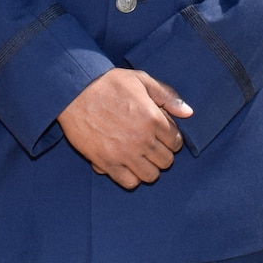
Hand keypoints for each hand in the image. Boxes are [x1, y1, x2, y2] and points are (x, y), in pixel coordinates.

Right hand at [56, 68, 192, 188]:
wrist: (74, 91)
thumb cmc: (108, 83)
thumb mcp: (140, 79)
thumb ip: (166, 96)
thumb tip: (188, 112)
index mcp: (153, 118)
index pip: (176, 141)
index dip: (171, 137)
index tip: (161, 134)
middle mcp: (142, 139)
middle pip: (166, 161)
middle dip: (162, 153)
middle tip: (150, 144)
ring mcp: (124, 153)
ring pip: (151, 175)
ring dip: (149, 167)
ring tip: (140, 156)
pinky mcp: (107, 163)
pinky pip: (129, 182)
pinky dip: (131, 177)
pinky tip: (126, 164)